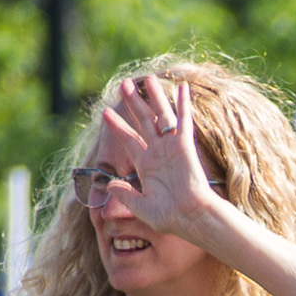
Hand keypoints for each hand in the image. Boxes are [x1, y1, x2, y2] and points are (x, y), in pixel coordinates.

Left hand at [95, 73, 224, 240]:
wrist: (190, 217)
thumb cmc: (169, 217)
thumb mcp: (140, 207)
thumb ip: (125, 195)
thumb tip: (109, 184)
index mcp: (145, 165)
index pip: (128, 139)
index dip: (117, 125)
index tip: (105, 112)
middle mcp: (158, 152)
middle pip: (143, 121)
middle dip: (133, 102)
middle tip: (124, 84)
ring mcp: (171, 148)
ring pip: (161, 116)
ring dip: (154, 97)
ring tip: (148, 78)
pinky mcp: (185, 146)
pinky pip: (184, 121)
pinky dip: (183, 104)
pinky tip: (182, 87)